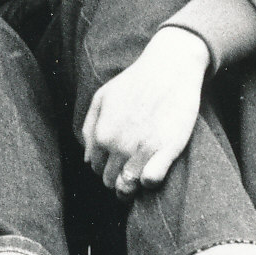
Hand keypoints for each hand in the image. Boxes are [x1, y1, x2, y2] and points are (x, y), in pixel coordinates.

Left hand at [82, 27, 208, 195]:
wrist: (169, 68)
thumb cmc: (134, 82)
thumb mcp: (101, 98)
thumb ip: (89, 128)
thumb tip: (87, 158)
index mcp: (101, 134)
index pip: (96, 168)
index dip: (105, 167)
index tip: (116, 162)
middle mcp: (118, 145)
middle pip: (110, 180)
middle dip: (117, 178)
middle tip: (129, 168)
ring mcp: (142, 148)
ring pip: (128, 186)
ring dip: (132, 186)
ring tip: (139, 175)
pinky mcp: (167, 149)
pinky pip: (151, 180)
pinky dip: (150, 181)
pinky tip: (153, 170)